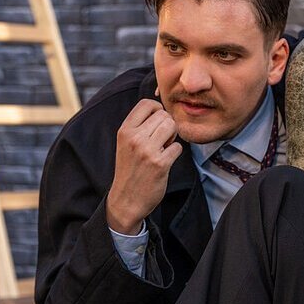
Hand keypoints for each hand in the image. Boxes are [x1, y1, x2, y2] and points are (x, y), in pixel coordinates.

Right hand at [106, 99, 182, 233]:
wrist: (126, 200)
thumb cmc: (130, 169)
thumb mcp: (126, 143)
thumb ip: (139, 126)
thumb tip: (162, 111)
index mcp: (125, 130)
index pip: (146, 104)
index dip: (158, 110)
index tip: (158, 122)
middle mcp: (134, 138)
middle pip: (164, 116)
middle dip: (167, 126)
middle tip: (161, 140)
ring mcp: (147, 151)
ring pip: (172, 127)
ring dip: (173, 137)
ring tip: (164, 148)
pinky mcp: (160, 164)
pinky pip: (178, 147)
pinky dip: (175, 153)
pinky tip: (166, 160)